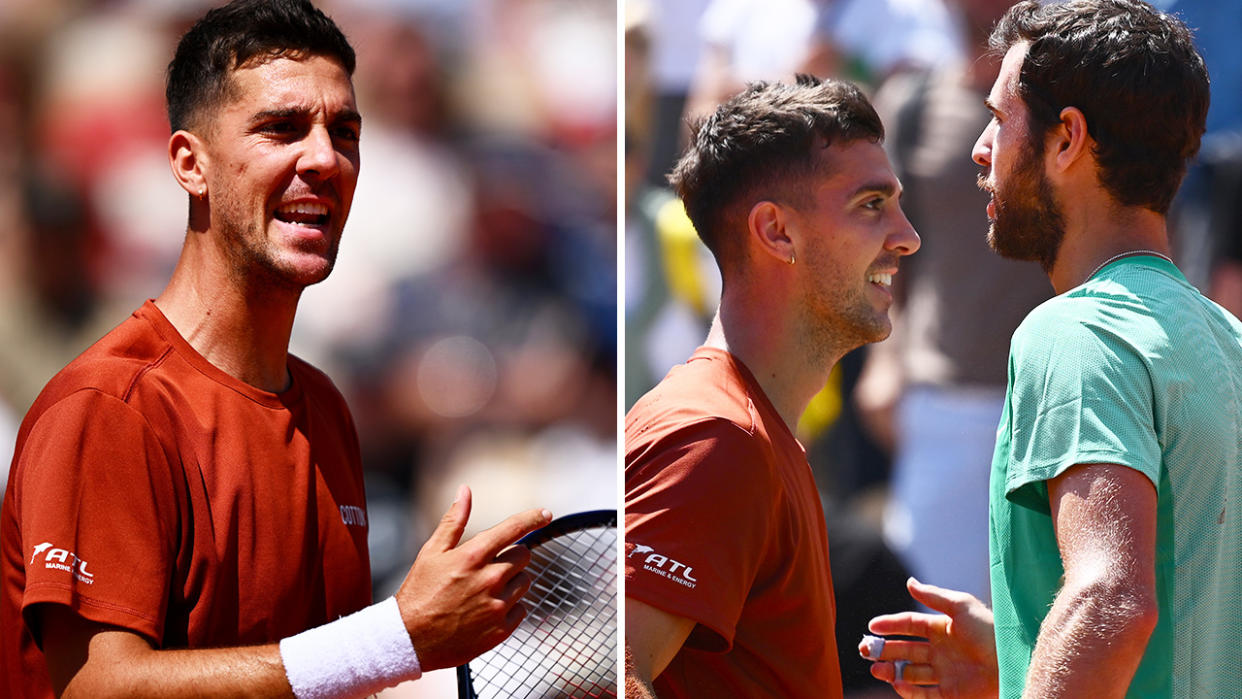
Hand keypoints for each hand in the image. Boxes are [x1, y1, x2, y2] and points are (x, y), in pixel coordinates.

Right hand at [395, 485, 551, 670]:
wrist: (410, 640)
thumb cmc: (420, 592)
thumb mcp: (431, 552)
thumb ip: (453, 521)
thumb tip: (465, 491)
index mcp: (473, 556)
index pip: (513, 529)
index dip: (532, 518)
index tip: (544, 514)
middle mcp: (489, 580)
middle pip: (523, 555)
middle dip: (511, 556)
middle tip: (490, 565)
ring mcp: (497, 606)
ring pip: (524, 582)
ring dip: (511, 581)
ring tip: (484, 590)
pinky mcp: (501, 630)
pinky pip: (522, 609)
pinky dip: (510, 607)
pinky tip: (487, 609)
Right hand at [859, 577, 997, 698]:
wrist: (1013, 663)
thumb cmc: (990, 631)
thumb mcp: (961, 607)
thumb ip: (933, 597)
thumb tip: (909, 583)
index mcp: (943, 628)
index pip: (910, 625)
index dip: (891, 625)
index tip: (872, 626)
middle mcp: (941, 651)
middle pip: (906, 650)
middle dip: (884, 649)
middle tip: (865, 650)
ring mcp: (945, 673)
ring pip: (910, 672)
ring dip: (891, 670)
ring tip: (876, 668)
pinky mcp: (951, 694)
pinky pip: (924, 694)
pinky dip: (908, 690)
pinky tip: (896, 682)